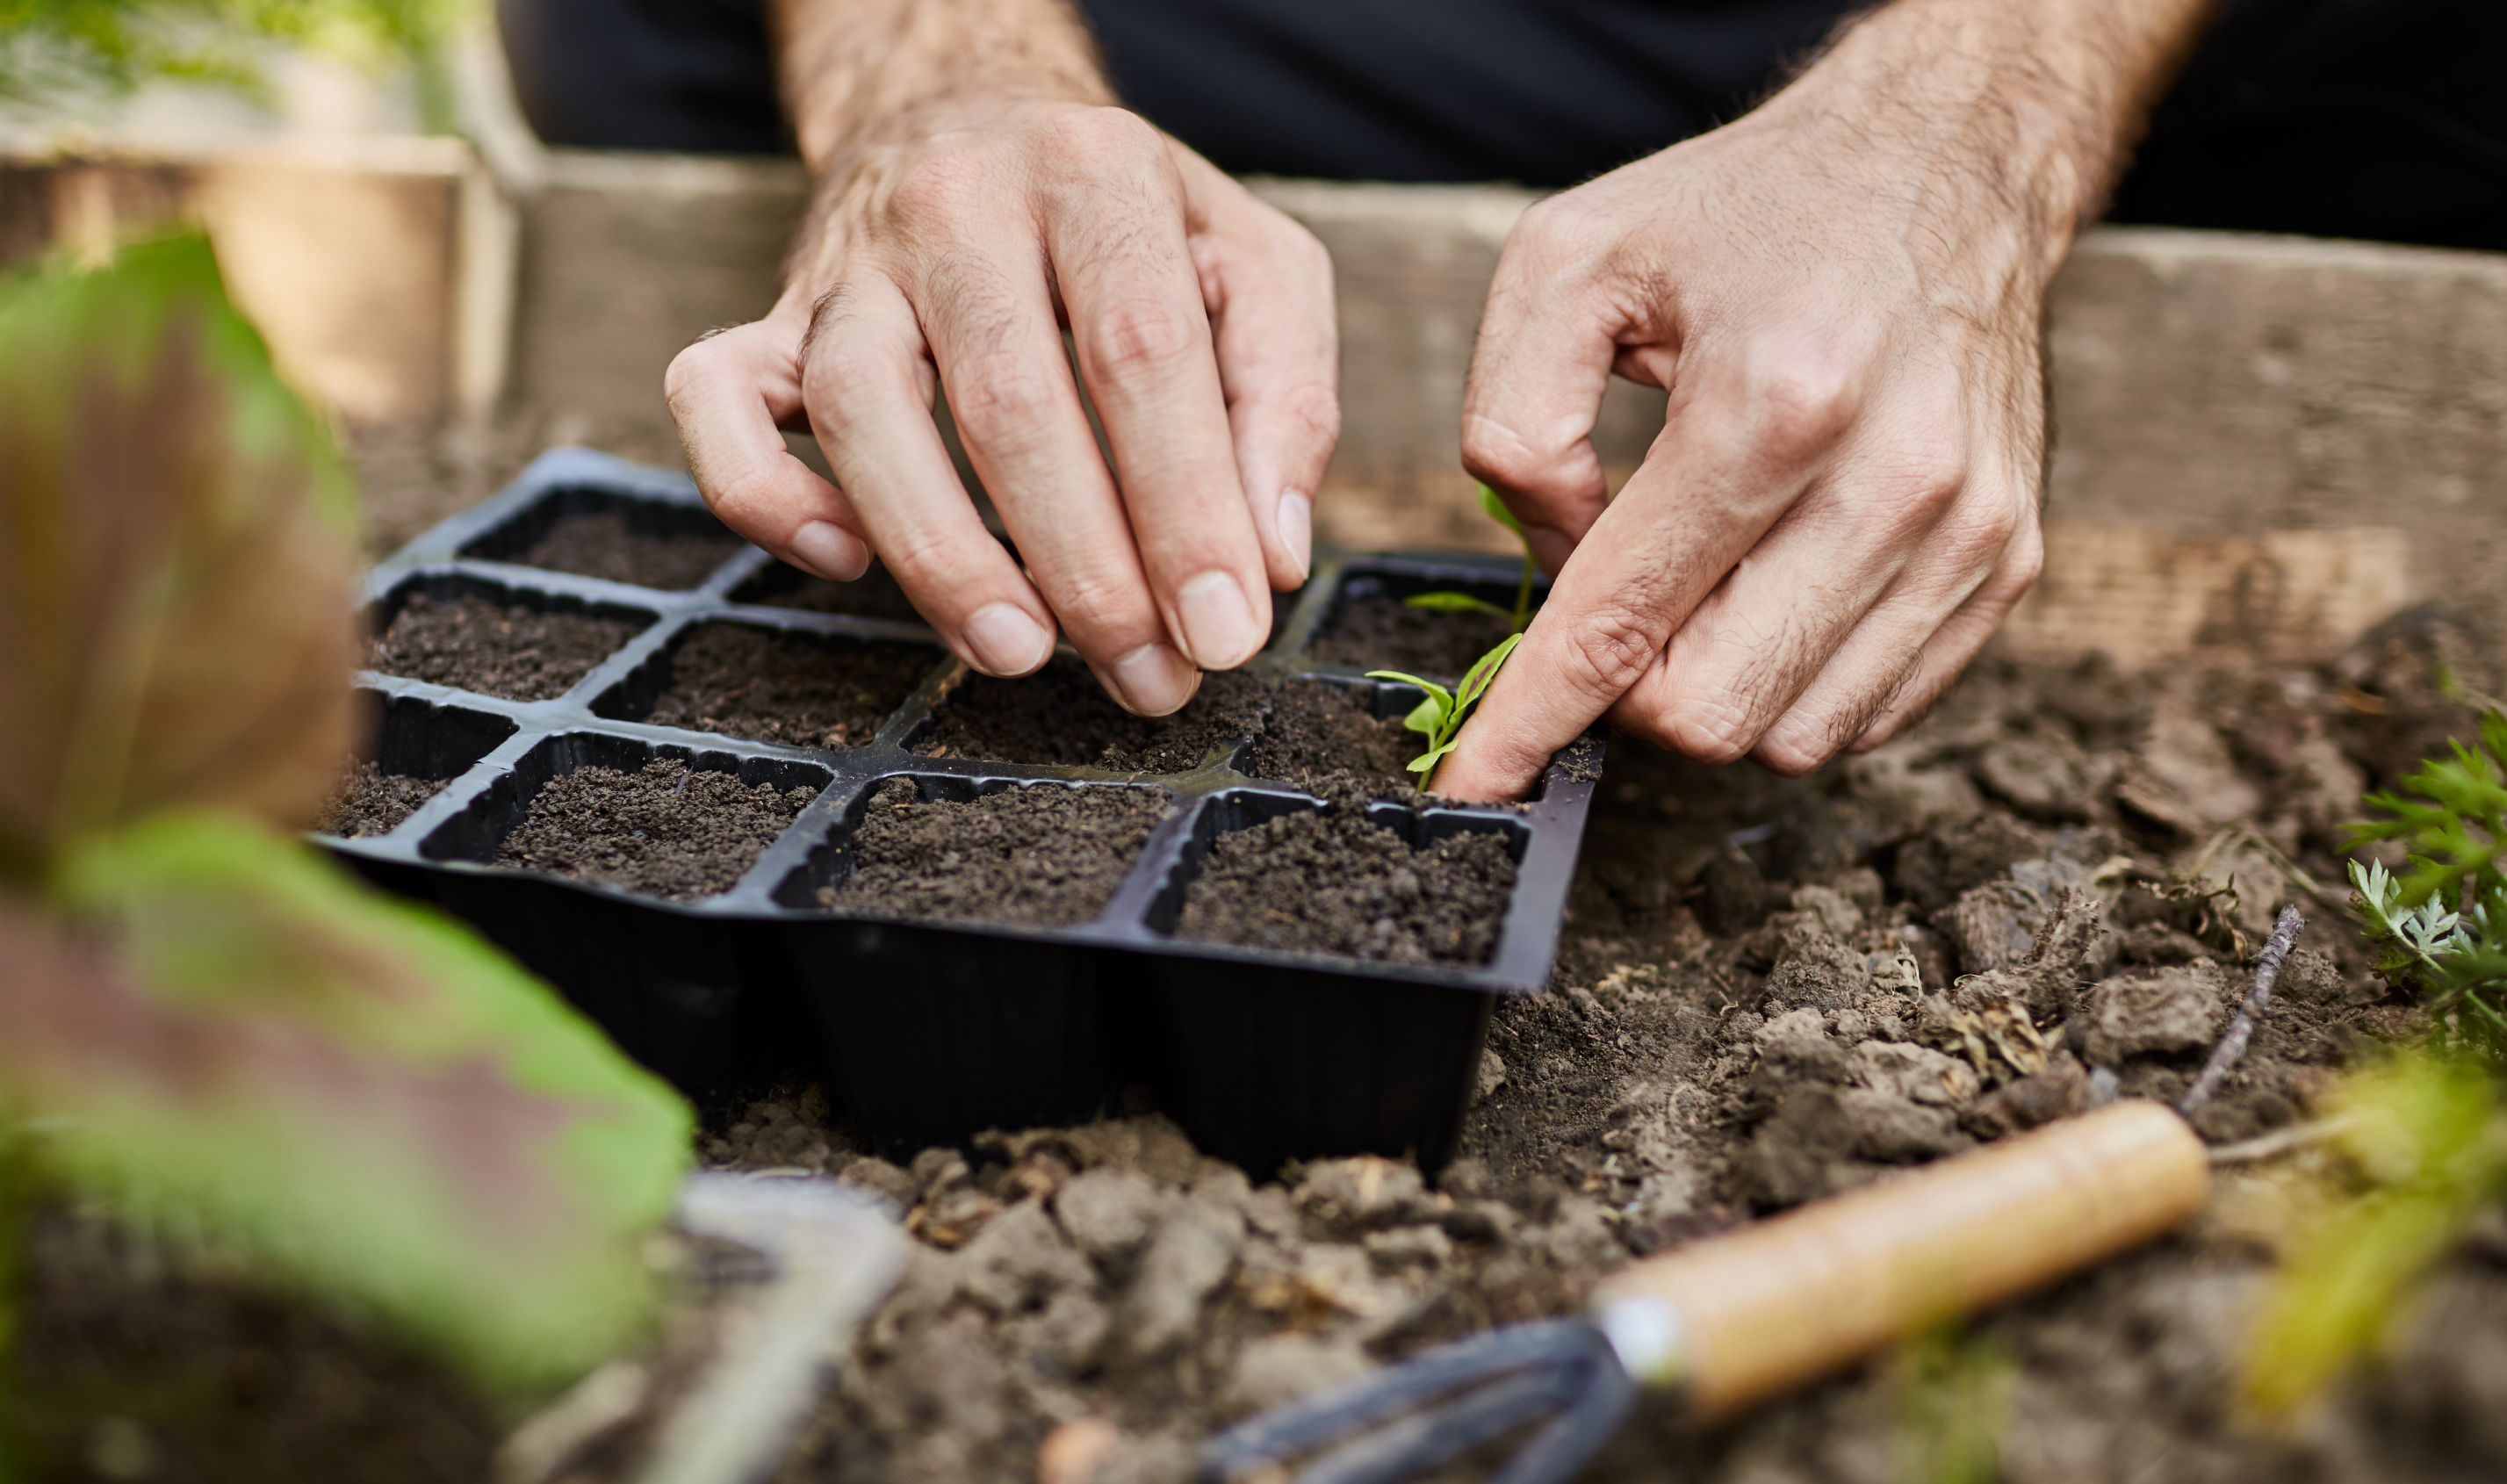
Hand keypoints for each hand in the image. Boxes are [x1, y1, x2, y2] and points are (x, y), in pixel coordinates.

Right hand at [667, 100, 1336, 715]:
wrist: (970, 111)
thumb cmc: (1130, 224)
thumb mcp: (1252, 267)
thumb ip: (1284, 400)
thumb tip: (1268, 557)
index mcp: (1095, 174)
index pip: (1142, 354)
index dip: (1186, 507)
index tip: (1224, 628)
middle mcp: (959, 203)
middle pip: (1009, 401)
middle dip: (1087, 568)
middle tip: (1147, 674)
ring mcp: (850, 263)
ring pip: (858, 409)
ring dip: (939, 556)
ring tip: (1018, 652)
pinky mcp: (771, 316)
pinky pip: (712, 399)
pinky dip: (764, 496)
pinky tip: (844, 563)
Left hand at [1431, 0, 2197, 800]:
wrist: (1943, 162)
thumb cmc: (1747, 214)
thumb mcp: (1569, 260)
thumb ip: (1512, 419)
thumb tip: (1549, 556)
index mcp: (1773, 399)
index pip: (1624, 623)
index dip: (1532, 721)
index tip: (1475, 783)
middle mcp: (1893, 480)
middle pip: (1709, 710)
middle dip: (1625, 691)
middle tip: (1609, 604)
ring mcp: (1967, 533)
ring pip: (1791, 734)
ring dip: (1710, 688)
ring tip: (1697, 578)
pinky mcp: (2010, 562)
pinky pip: (1868, 712)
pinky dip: (1791, 682)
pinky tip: (1769, 590)